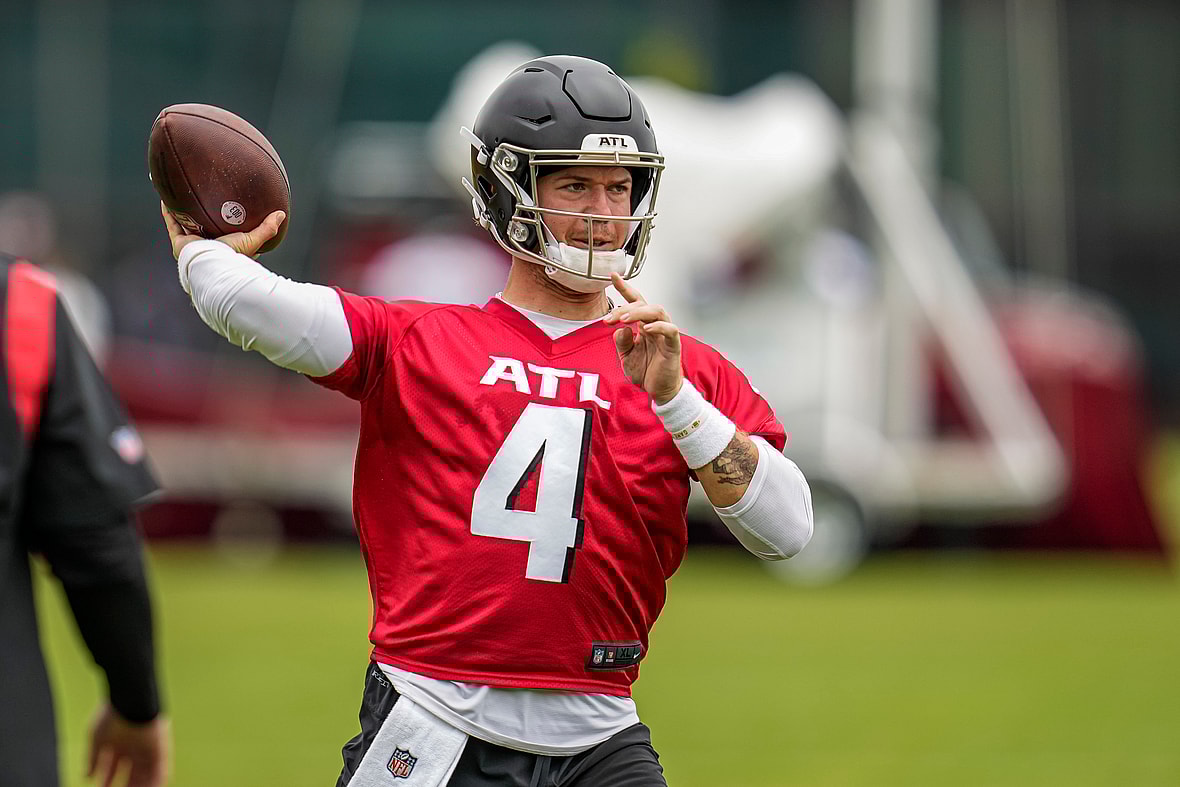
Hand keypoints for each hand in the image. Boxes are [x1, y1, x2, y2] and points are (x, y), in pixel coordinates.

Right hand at [87, 704, 170, 786]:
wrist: (131, 700)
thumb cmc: (112, 716)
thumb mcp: (97, 739)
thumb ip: (92, 758)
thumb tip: (87, 776)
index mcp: (119, 743)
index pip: (113, 767)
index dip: (107, 780)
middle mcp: (134, 747)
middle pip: (131, 773)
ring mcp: (147, 748)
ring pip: (145, 773)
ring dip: (139, 786)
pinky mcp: (160, 748)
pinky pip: (160, 769)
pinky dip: (156, 782)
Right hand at [160, 201, 284, 260]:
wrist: (213, 266)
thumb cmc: (233, 257)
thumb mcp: (253, 240)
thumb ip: (267, 228)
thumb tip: (281, 214)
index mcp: (224, 249)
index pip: (228, 236)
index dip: (228, 225)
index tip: (229, 211)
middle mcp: (207, 247)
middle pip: (203, 228)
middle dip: (201, 216)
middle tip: (202, 199)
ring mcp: (192, 246)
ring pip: (185, 225)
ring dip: (182, 211)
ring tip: (181, 195)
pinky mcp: (180, 244)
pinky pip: (172, 224)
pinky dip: (168, 212)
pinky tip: (167, 199)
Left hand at [604, 272, 682, 403]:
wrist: (659, 391)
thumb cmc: (646, 372)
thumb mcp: (626, 357)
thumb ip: (621, 342)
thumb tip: (620, 329)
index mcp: (643, 325)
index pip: (635, 302)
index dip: (625, 288)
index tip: (612, 276)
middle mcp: (655, 325)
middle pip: (643, 304)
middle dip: (624, 308)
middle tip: (609, 319)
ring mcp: (665, 334)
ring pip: (657, 311)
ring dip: (638, 312)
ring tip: (623, 320)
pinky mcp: (673, 345)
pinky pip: (670, 329)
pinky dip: (658, 326)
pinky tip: (645, 329)